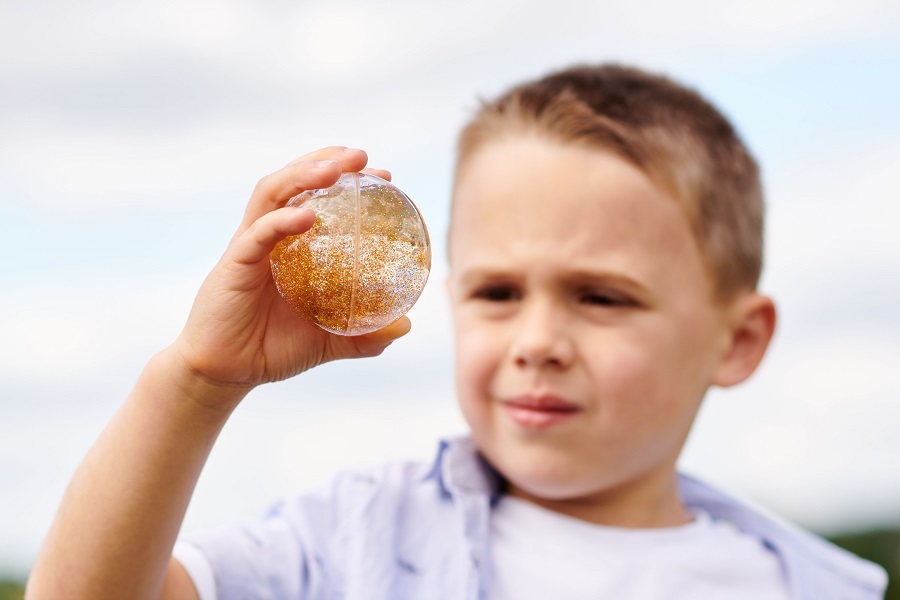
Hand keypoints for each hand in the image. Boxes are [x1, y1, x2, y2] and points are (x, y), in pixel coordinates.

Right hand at [172, 147, 410, 399]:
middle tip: (362, 156)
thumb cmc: (270, 350)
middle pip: (292, 182)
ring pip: (272, 194)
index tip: (383, 175)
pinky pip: (257, 235)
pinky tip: (307, 215)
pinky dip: (281, 220)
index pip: (316, 196)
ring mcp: (248, 247)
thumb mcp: (326, 341)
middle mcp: (267, 237)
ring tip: (336, 168)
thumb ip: (363, 336)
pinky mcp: (233, 265)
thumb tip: (405, 326)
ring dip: (302, 174)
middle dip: (326, 161)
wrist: (225, 374)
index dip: (346, 179)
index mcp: (289, 247)